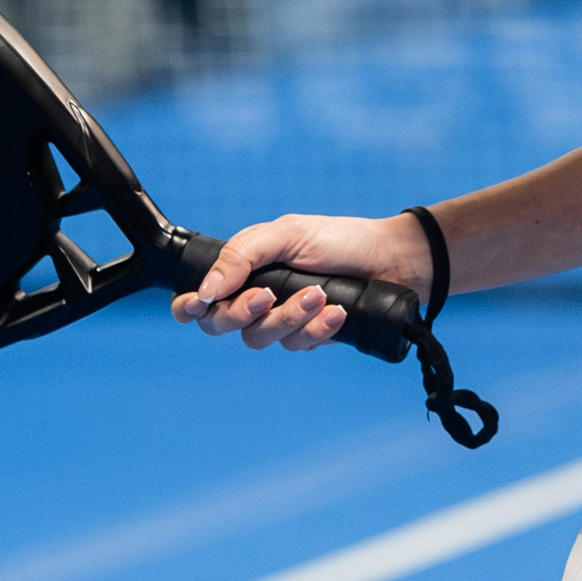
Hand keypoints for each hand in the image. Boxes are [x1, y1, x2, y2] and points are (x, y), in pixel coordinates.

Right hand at [170, 210, 430, 352]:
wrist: (392, 259)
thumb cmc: (340, 240)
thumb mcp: (288, 234)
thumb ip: (242, 256)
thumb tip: (205, 289)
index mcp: (244, 270)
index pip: (199, 299)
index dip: (189, 307)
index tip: (199, 305)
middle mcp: (257, 298)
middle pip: (222, 325)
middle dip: (244, 313)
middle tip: (270, 295)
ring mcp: (283, 320)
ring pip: (260, 339)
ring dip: (289, 318)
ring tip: (320, 295)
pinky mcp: (310, 336)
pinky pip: (297, 346)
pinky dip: (317, 329)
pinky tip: (337, 312)